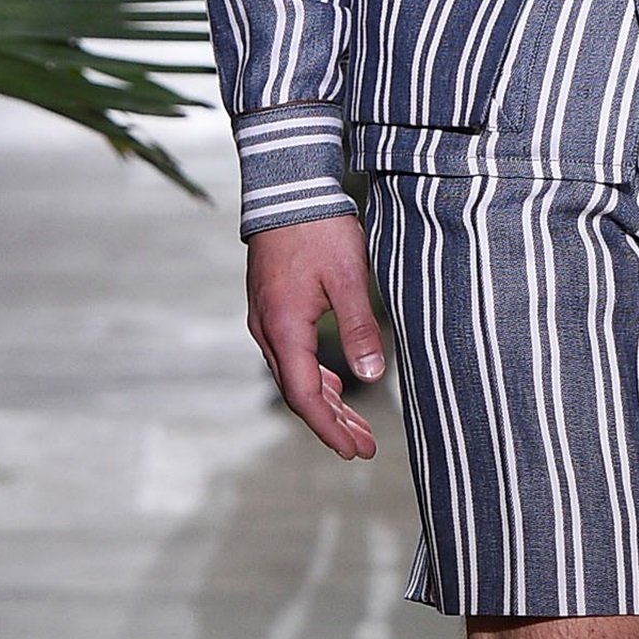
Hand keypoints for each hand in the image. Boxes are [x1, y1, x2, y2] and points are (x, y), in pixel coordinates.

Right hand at [247, 216, 384, 460]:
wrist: (286, 188)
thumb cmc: (318, 229)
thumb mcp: (348, 277)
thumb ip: (359, 327)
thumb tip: (372, 374)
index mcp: (284, 328)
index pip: (305, 396)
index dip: (330, 429)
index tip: (355, 450)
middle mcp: (267, 330)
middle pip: (299, 392)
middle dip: (332, 424)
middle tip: (364, 448)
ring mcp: (266, 319)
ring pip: (294, 376)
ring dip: (326, 403)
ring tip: (355, 427)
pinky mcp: (271, 307)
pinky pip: (291, 356)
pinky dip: (315, 377)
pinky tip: (336, 385)